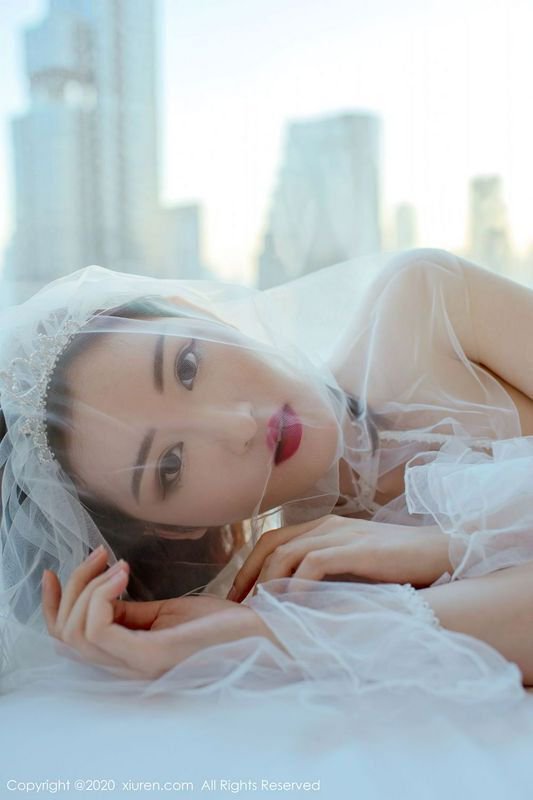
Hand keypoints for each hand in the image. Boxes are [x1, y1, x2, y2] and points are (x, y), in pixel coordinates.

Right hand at [42, 547, 279, 679]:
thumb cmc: (221, 623)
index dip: (52, 606)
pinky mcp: (150, 656)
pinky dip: (103, 594)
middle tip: (99, 554)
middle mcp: (125, 666)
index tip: (52, 569)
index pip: (69, 640)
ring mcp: (136, 664)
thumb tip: (102, 589)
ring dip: (88, 587)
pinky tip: (123, 572)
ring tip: (117, 563)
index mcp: (127, 655)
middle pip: (66, 634)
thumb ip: (130, 611)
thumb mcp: (166, 612)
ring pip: (78, 631)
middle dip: (73, 587)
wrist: (261, 632)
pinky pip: (101, 629)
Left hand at [226, 514, 451, 601]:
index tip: (238, 597)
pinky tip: (293, 607)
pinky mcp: (358, 549)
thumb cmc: (402, 566)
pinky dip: (297, 585)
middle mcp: (328, 525)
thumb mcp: (356, 566)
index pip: (272, 540)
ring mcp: (343, 535)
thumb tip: (299, 602)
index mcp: (325, 527)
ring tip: (259, 611)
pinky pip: (314, 563)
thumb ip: (329, 573)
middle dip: (249, 576)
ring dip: (268, 584)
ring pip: (287, 553)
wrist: (443, 553)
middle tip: (236, 607)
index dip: (250, 567)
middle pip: (271, 544)